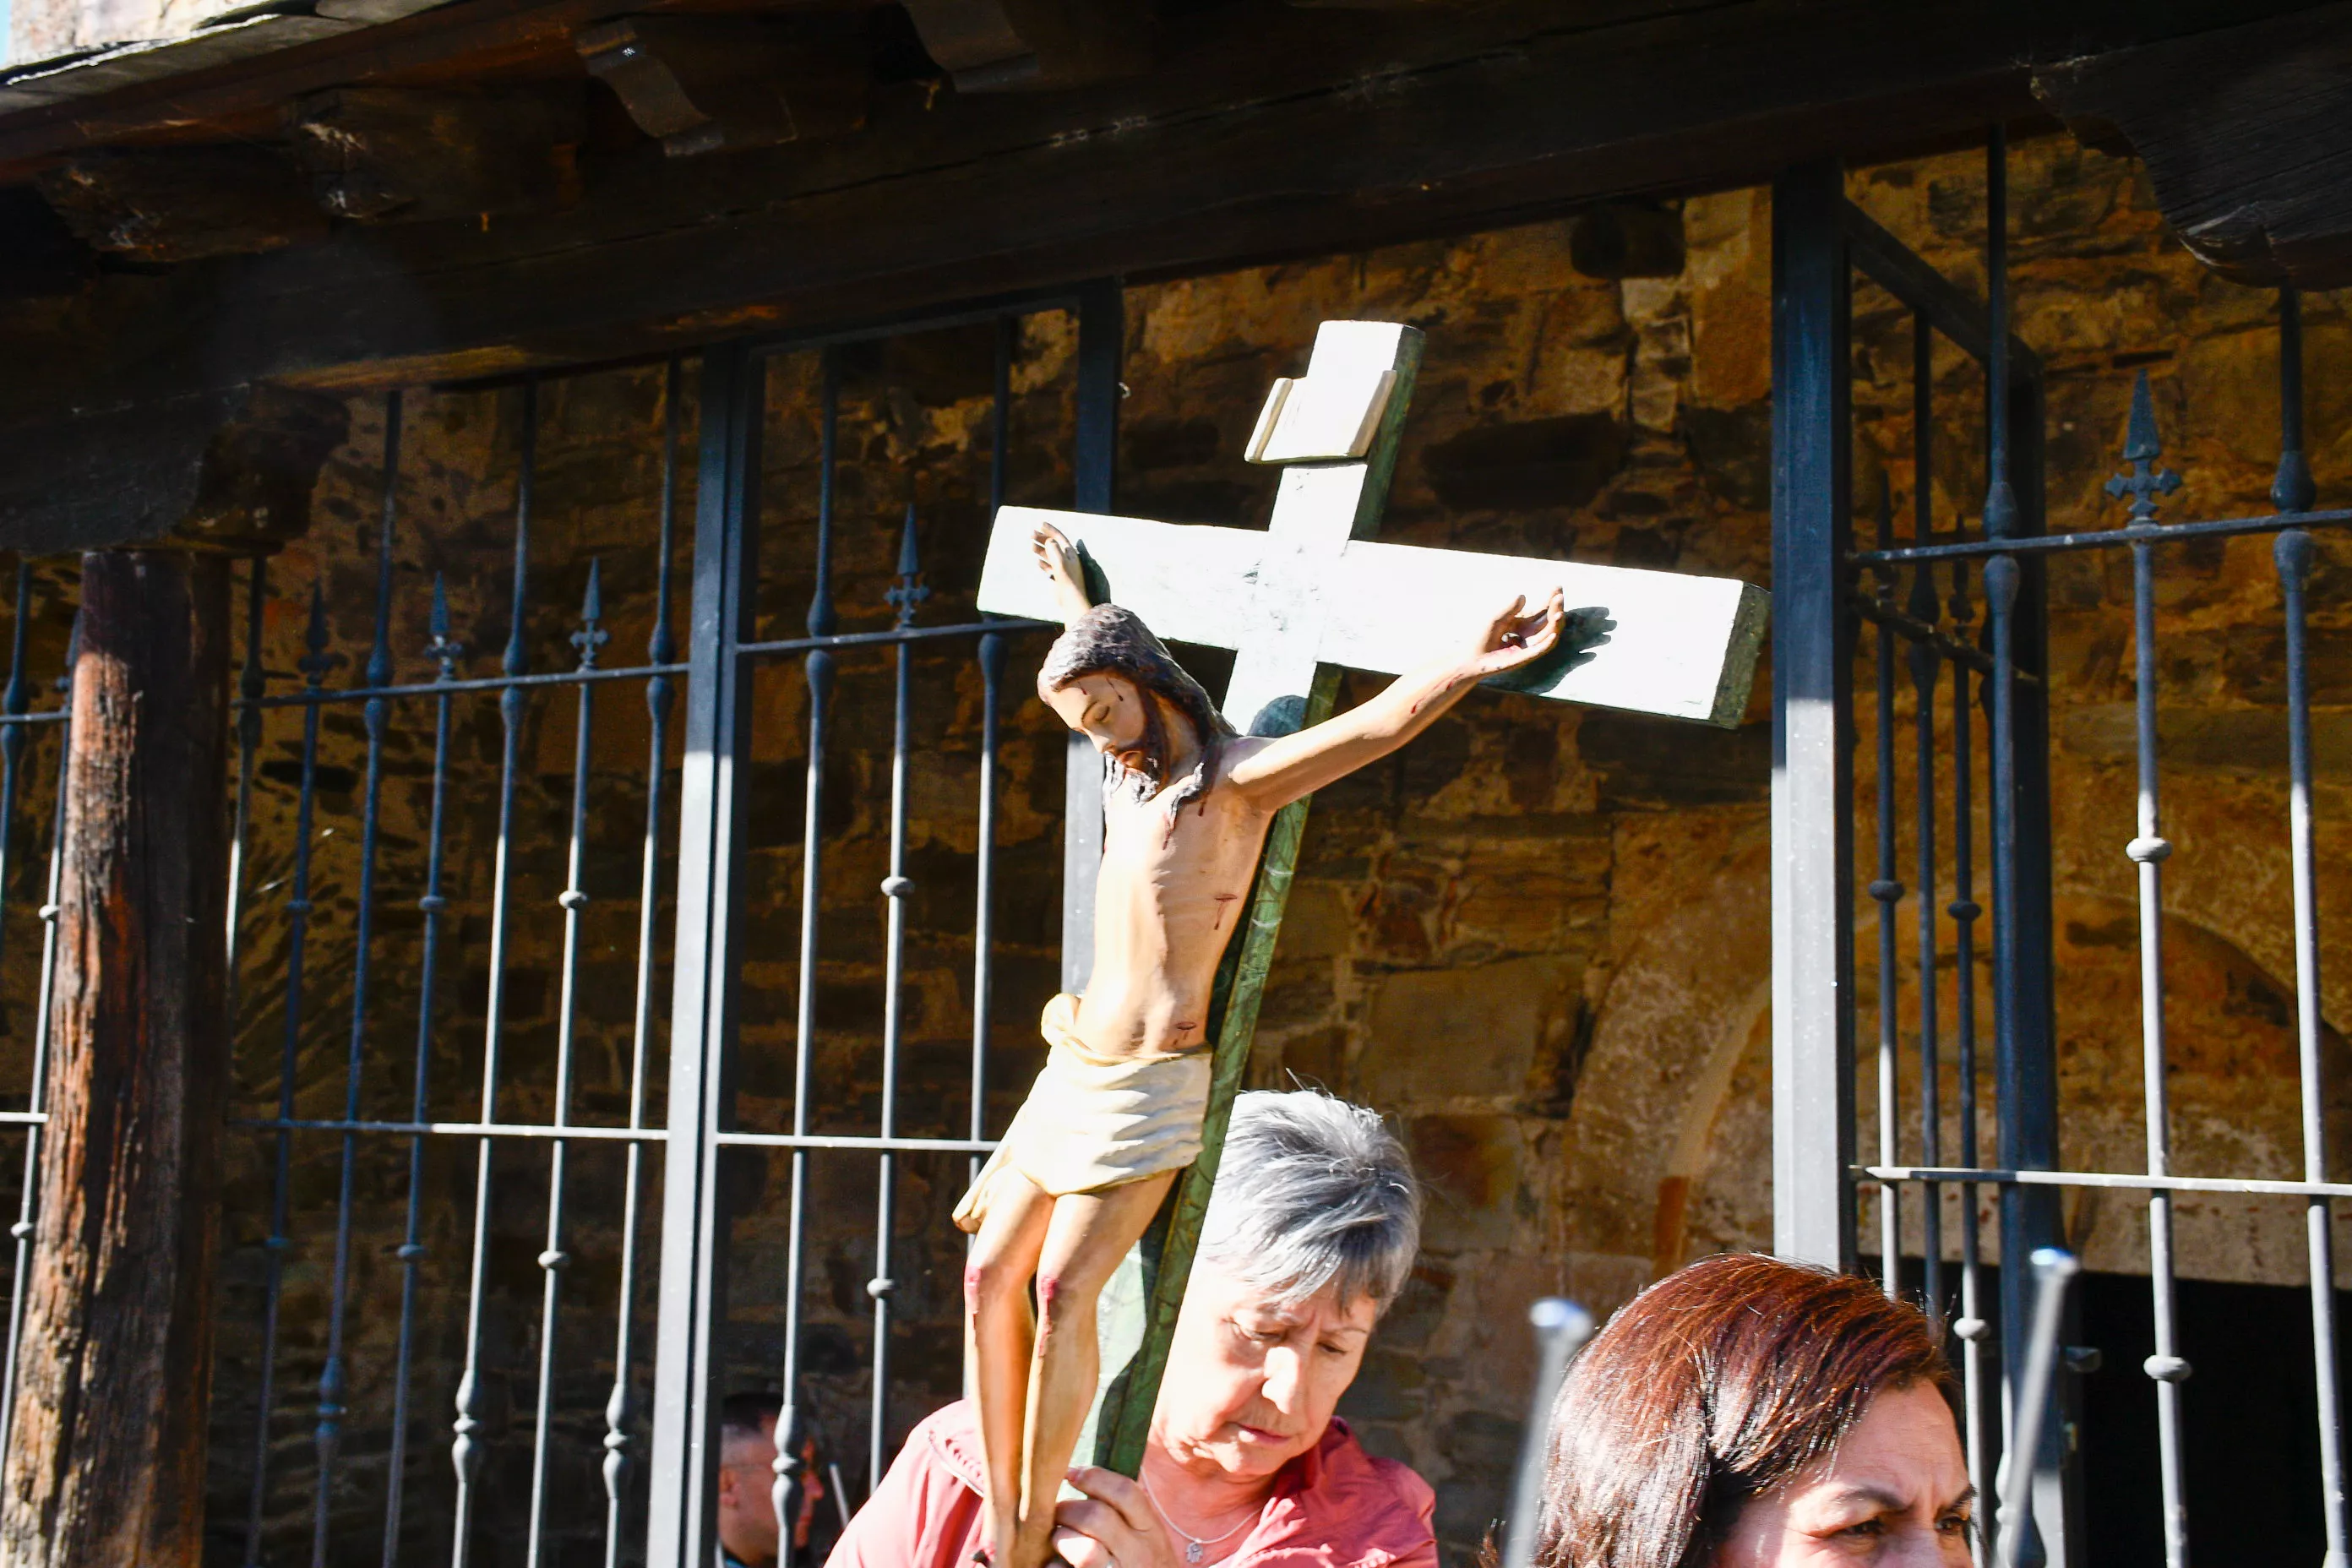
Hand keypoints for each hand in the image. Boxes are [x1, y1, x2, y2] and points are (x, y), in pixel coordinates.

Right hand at [1031, 519, 1093, 620]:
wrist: (1070, 598)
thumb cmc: (1067, 579)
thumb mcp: (1060, 561)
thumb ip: (1054, 549)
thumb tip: (1049, 541)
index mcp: (1070, 553)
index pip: (1059, 537)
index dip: (1050, 529)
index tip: (1040, 524)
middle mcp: (1067, 558)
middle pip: (1054, 544)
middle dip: (1043, 538)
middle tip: (1031, 534)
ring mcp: (1063, 567)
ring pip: (1050, 555)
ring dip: (1041, 549)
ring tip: (1031, 546)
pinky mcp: (1059, 576)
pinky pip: (1049, 566)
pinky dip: (1043, 562)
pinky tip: (1037, 561)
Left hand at [1048, 1466, 1182, 1567]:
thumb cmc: (1144, 1564)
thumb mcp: (1147, 1536)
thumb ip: (1125, 1512)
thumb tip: (1083, 1476)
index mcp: (1150, 1530)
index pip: (1126, 1492)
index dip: (1094, 1477)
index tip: (1072, 1474)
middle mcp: (1139, 1553)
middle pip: (1097, 1516)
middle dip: (1067, 1509)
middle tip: (1057, 1511)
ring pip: (1085, 1551)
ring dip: (1062, 1539)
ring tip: (1058, 1539)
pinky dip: (1054, 1567)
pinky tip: (1056, 1564)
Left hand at [1460, 587, 1565, 678]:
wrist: (1472, 658)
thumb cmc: (1482, 637)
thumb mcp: (1496, 618)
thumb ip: (1510, 609)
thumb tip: (1522, 596)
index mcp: (1523, 624)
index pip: (1541, 611)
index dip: (1550, 600)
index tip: (1558, 587)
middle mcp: (1529, 635)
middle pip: (1548, 621)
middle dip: (1555, 609)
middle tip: (1560, 596)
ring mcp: (1527, 647)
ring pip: (1548, 635)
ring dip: (1555, 624)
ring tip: (1559, 612)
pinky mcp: (1523, 658)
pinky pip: (1538, 651)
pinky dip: (1547, 643)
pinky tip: (1553, 634)